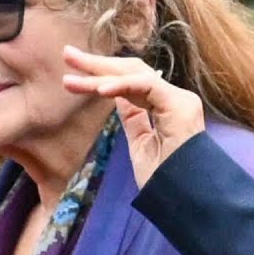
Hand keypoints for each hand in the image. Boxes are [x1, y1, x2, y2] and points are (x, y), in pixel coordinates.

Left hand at [61, 45, 205, 188]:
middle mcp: (175, 99)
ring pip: (135, 75)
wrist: (185, 199)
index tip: (72, 77)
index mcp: (167, 108)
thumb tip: (118, 94)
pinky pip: (146, 85)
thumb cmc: (165, 180)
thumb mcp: (141, 144)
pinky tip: (99, 89)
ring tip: (72, 73)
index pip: (132, 83)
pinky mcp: (179, 104)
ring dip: (101, 71)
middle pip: (132, 72)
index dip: (103, 76)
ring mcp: (179, 100)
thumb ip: (133, 117)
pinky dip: (122, 85)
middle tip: (67, 55)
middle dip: (98, 64)